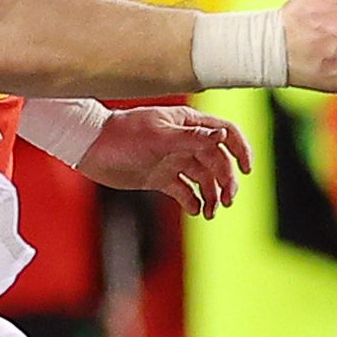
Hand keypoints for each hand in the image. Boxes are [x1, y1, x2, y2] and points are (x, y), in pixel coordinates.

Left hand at [76, 104, 250, 217]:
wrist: (89, 148)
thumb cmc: (122, 135)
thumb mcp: (158, 136)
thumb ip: (191, 137)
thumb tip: (221, 135)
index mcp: (187, 124)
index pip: (225, 133)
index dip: (240, 150)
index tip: (247, 169)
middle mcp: (184, 141)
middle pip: (217, 161)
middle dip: (226, 181)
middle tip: (226, 201)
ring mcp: (172, 160)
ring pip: (203, 178)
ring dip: (212, 195)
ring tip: (211, 212)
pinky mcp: (160, 177)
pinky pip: (184, 191)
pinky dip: (193, 201)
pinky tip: (196, 211)